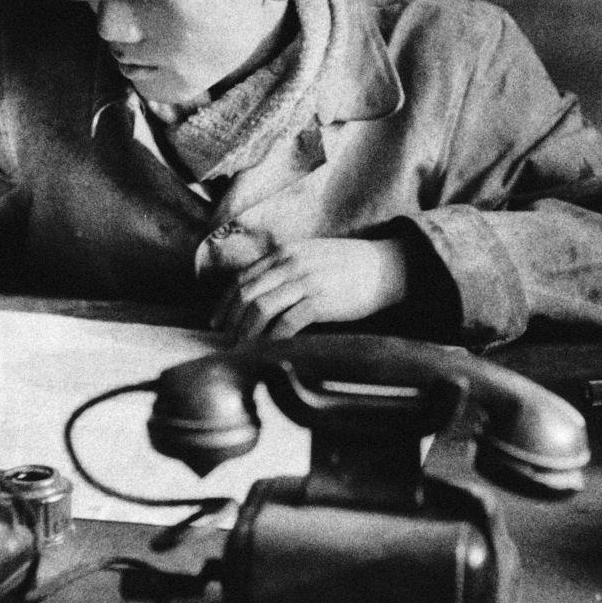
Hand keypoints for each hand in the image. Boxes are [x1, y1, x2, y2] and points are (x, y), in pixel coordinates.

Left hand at [212, 238, 408, 341]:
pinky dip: (272, 338)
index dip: (224, 303)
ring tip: (240, 349)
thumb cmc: (349, 267)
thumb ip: (286, 268)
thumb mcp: (312, 257)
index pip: (242, 278)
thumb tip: (260, 293)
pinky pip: (286, 322)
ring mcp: (306, 281)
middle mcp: (291, 264)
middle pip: (247, 294)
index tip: (215, 322)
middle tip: (223, 342)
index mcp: (285, 253)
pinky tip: (267, 350)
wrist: (386, 267)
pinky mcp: (321, 301)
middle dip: (230, 321)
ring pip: (261, 308)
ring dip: (246, 333)